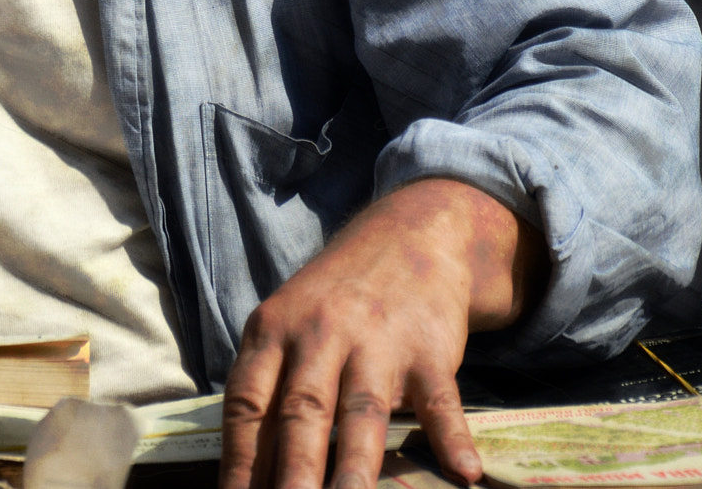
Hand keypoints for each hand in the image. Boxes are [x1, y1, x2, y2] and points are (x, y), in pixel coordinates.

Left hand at [218, 178, 548, 488]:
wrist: (407, 236)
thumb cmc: (333, 298)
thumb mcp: (286, 325)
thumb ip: (267, 387)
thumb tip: (245, 470)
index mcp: (273, 330)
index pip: (247, 403)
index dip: (239, 459)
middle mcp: (320, 334)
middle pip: (302, 412)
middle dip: (292, 470)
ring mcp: (377, 341)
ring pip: (363, 412)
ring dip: (355, 468)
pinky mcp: (429, 349)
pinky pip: (440, 399)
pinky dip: (451, 436)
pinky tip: (462, 472)